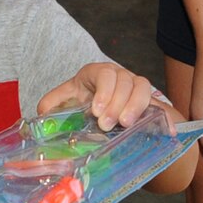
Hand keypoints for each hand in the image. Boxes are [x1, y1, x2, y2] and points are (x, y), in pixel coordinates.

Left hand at [37, 62, 156, 130]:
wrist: (106, 109)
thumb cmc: (85, 100)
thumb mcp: (69, 99)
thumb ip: (54, 103)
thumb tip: (42, 113)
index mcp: (97, 73)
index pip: (104, 75)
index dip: (103, 92)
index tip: (96, 112)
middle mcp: (119, 75)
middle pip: (123, 81)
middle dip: (116, 103)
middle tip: (107, 124)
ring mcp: (135, 86)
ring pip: (141, 88)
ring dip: (134, 106)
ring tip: (126, 124)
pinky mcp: (149, 100)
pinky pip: (157, 101)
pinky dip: (159, 114)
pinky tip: (160, 129)